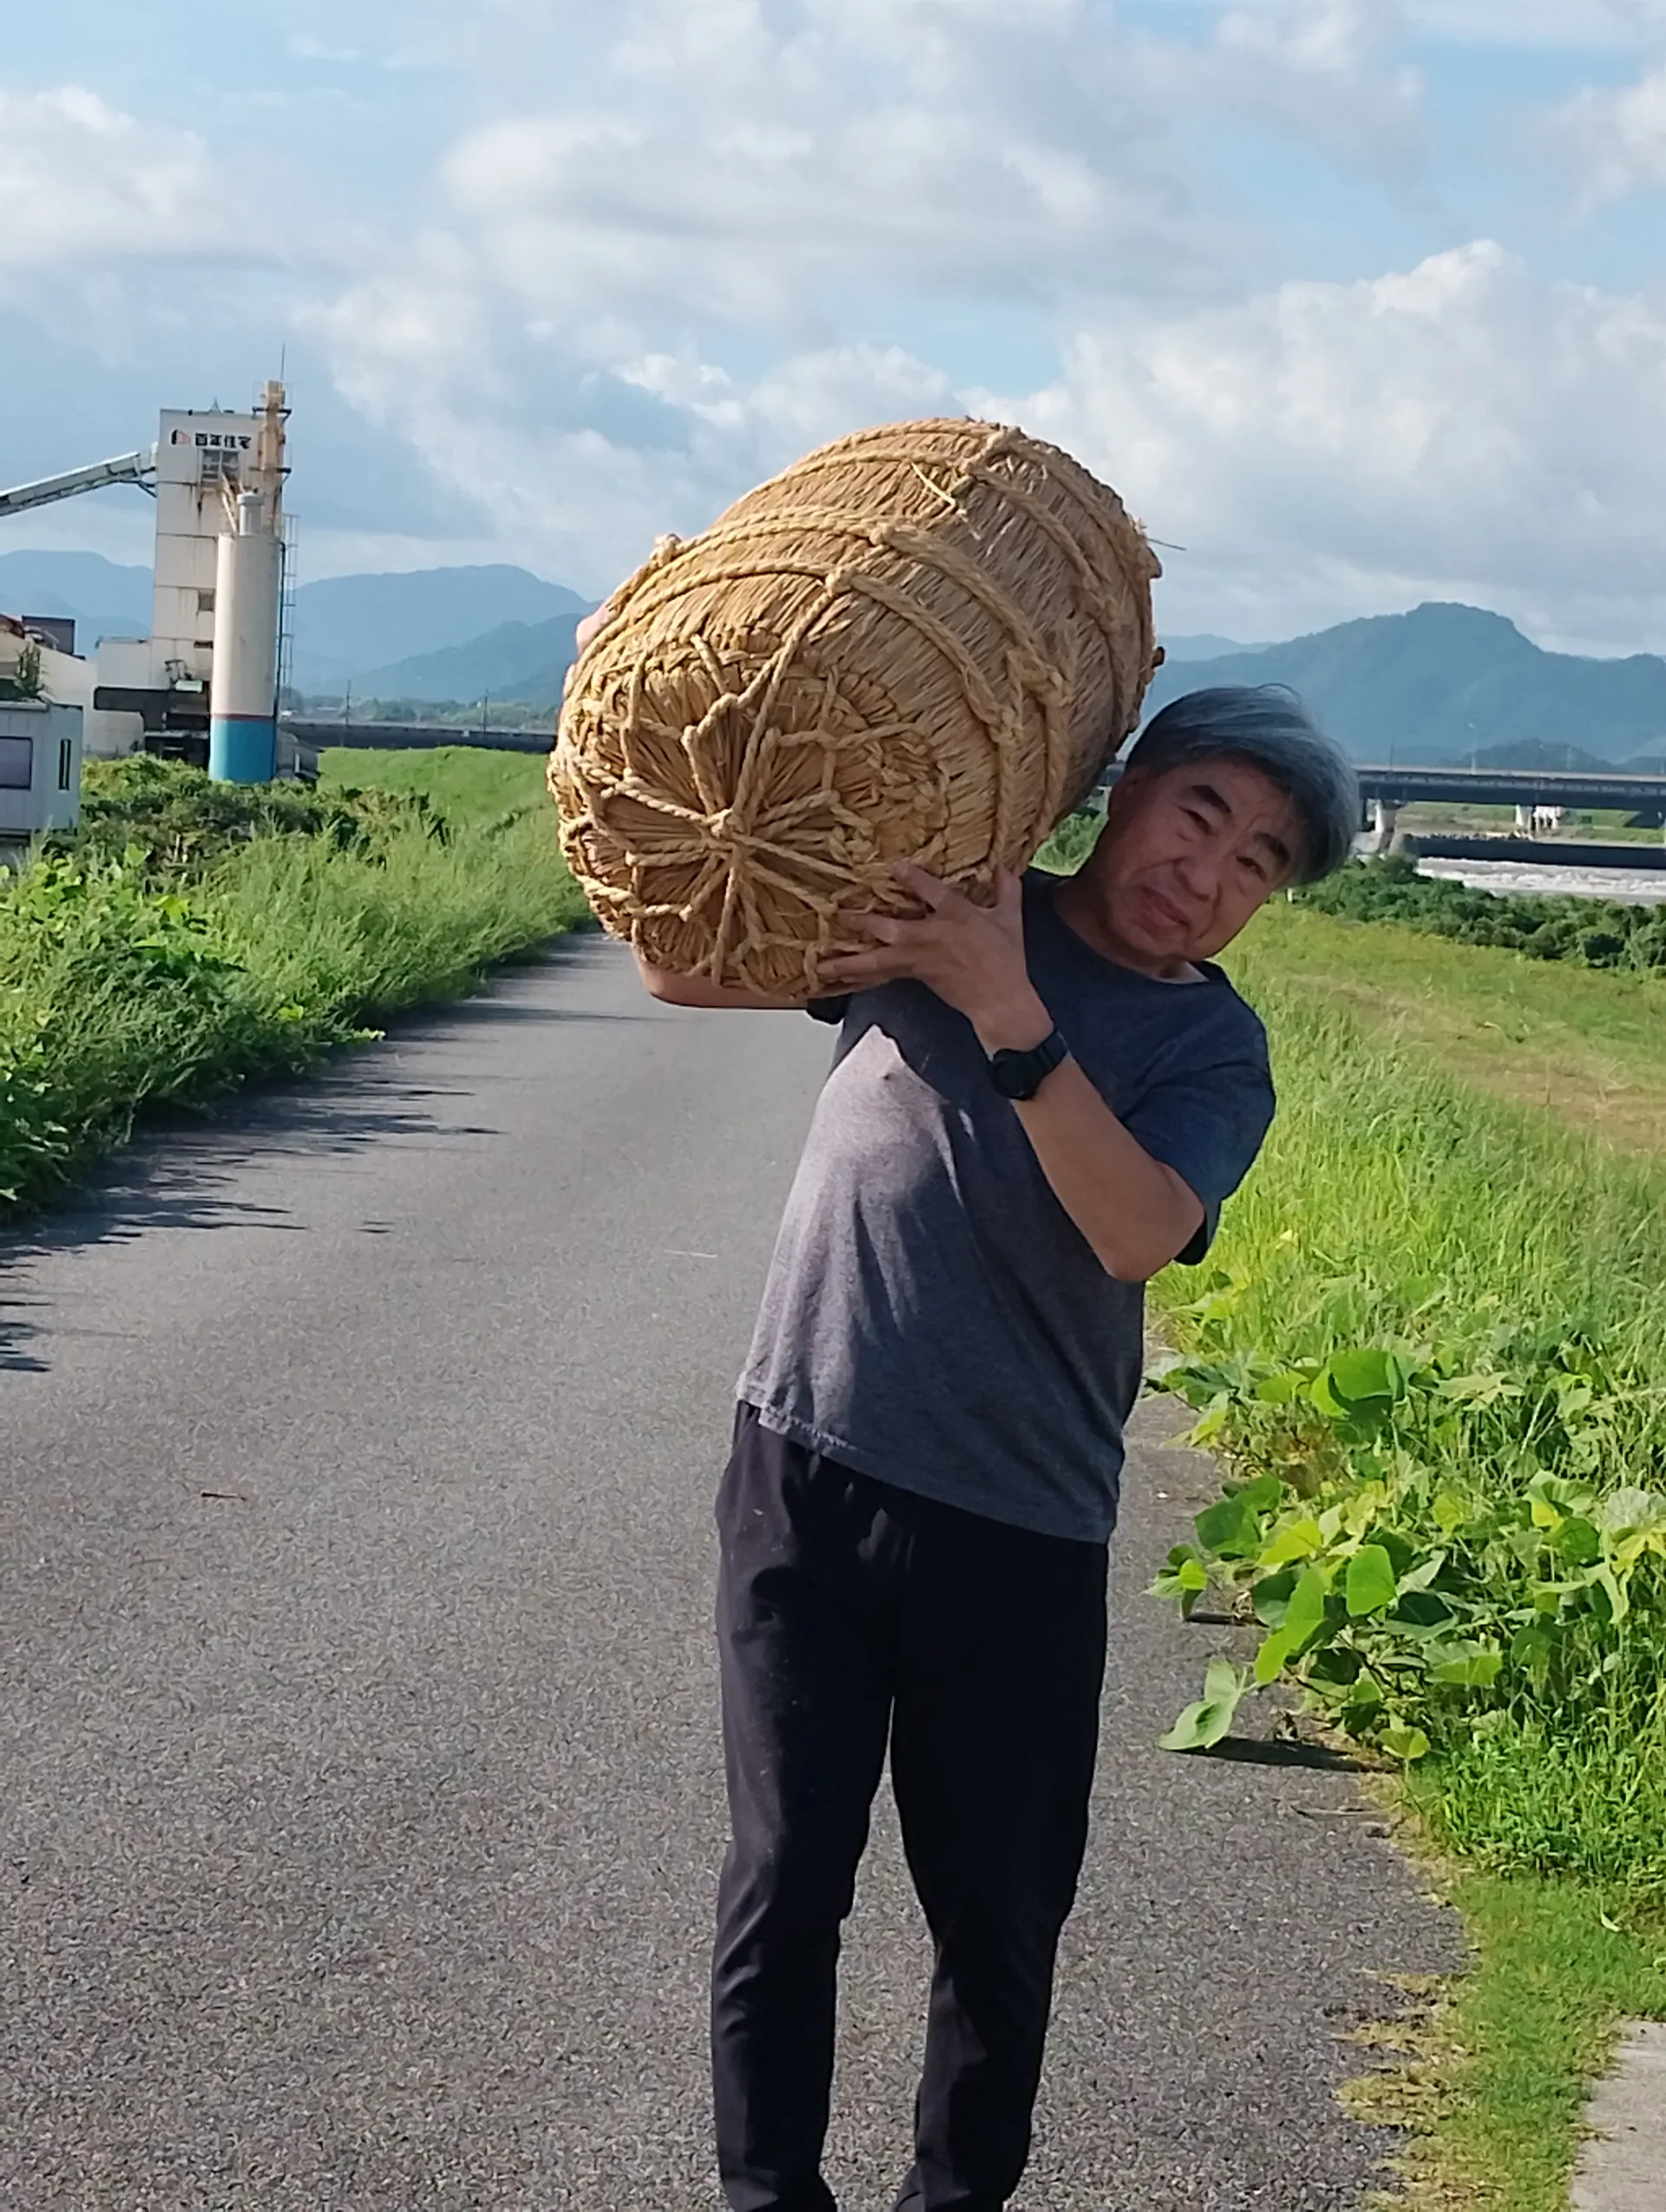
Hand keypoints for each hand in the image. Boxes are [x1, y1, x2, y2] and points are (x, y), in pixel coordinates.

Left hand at [821, 864, 1051, 1050]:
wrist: (1000, 1000)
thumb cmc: (1007, 959)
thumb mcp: (1010, 918)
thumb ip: (1006, 888)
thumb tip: (1004, 865)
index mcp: (957, 916)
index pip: (931, 891)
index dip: (912, 877)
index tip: (894, 866)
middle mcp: (932, 936)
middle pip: (891, 928)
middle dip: (864, 922)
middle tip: (839, 916)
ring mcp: (921, 959)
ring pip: (879, 960)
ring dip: (849, 963)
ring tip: (823, 965)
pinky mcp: (916, 976)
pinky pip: (883, 976)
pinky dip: (861, 977)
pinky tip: (842, 978)